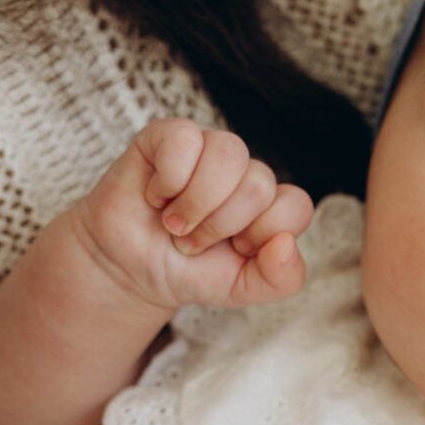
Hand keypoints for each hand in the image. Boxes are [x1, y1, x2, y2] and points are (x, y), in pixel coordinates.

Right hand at [71, 117, 312, 315]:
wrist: (129, 269)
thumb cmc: (188, 270)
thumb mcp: (241, 289)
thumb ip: (280, 279)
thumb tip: (285, 244)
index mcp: (270, 203)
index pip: (295, 206)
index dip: (262, 235)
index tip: (234, 250)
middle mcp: (245, 171)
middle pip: (258, 184)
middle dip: (218, 226)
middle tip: (191, 241)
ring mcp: (209, 149)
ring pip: (229, 155)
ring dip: (195, 202)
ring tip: (174, 222)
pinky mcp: (170, 135)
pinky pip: (186, 141)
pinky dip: (168, 180)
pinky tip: (156, 196)